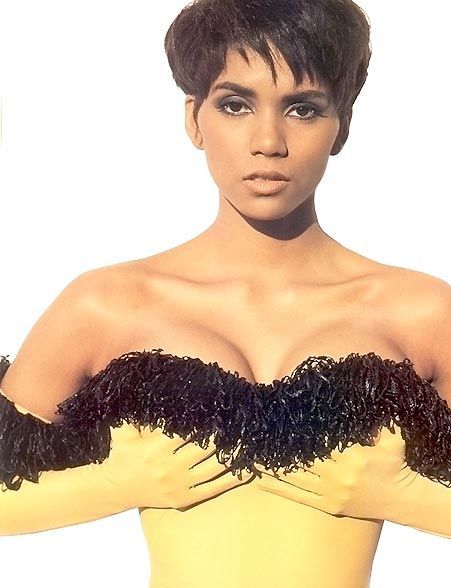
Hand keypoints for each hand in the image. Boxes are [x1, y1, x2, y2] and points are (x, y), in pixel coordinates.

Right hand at [99, 422, 254, 509]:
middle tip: (242, 420)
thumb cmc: (121, 452)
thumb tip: (146, 382)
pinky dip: (233, 478)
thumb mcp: (122, 428)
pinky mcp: (185, 498)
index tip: (223, 408)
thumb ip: (135, 409)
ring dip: (235, 453)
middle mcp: (169, 467)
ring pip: (215, 467)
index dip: (208, 419)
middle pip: (207, 447)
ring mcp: (179, 485)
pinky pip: (215, 488)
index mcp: (156, 447)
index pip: (190, 430)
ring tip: (250, 439)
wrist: (113, 489)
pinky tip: (247, 467)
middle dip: (226, 433)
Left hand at [254, 424, 417, 519]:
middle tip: (254, 439)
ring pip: (294, 478)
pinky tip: (261, 480)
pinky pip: (299, 497)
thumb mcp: (394, 438)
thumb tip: (366, 396)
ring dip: (271, 468)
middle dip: (277, 449)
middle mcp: (338, 475)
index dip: (295, 432)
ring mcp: (332, 492)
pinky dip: (279, 488)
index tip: (276, 423)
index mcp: (351, 455)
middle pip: (300, 459)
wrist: (403, 499)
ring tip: (249, 457)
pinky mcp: (329, 506)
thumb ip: (381, 421)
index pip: (317, 441)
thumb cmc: (396, 463)